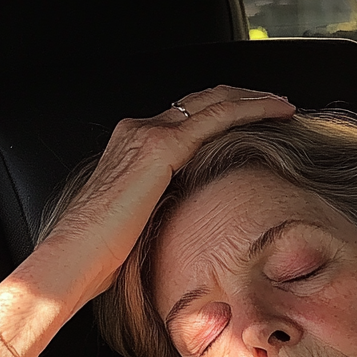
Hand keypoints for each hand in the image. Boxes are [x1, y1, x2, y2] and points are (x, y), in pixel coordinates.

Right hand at [43, 86, 295, 303]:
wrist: (72, 258)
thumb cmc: (99, 257)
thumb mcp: (139, 227)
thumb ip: (162, 212)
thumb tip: (188, 228)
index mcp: (133, 150)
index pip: (184, 121)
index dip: (219, 115)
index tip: (249, 121)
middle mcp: (138, 132)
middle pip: (201, 102)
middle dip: (241, 98)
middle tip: (276, 103)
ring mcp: (148, 134)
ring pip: (213, 101)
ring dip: (253, 98)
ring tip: (283, 104)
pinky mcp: (161, 147)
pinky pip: (218, 117)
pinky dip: (251, 108)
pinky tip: (276, 110)